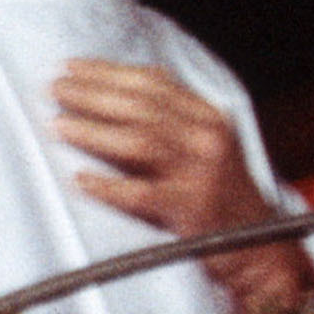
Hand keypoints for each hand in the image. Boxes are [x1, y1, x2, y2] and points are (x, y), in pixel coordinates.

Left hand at [51, 61, 313, 313]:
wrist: (260, 246)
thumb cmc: (220, 196)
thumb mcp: (204, 147)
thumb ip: (170, 121)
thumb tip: (105, 96)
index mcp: (211, 118)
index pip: (155, 83)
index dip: (108, 72)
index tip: (70, 67)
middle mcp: (210, 139)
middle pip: (143, 107)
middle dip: (92, 94)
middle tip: (54, 90)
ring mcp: (202, 174)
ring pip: (141, 142)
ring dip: (94, 131)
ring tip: (58, 125)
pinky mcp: (192, 209)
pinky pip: (141, 194)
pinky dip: (108, 186)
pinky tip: (80, 179)